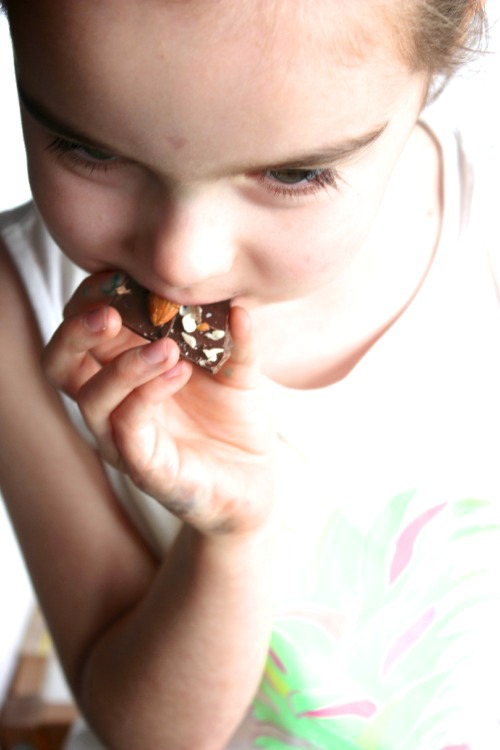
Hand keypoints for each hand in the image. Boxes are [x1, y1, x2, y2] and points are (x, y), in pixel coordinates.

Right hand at [42, 272, 274, 536]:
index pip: (82, 330)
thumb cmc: (233, 421)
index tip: (120, 276)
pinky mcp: (145, 467)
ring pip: (92, 398)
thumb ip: (233, 338)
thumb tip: (237, 304)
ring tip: (168, 347)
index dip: (91, 299)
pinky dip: (147, 396)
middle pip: (61, 363)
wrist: (254, 482)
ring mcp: (124, 438)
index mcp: (123, 370)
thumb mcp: (238, 370)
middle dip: (77, 330)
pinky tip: (179, 373)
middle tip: (112, 312)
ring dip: (125, 365)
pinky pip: (127, 431)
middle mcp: (113, 403)